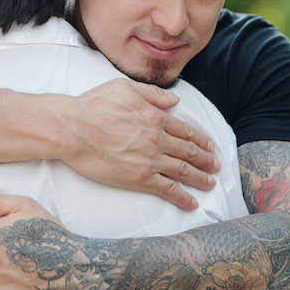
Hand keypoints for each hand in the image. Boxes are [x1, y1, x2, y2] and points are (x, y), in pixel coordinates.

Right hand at [60, 79, 219, 209]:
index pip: (186, 130)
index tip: (210, 146)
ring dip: (200, 178)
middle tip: (216, 166)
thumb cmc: (92, 106)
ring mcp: (150, 159)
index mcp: (155, 116)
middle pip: (189, 151)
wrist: (72, 128)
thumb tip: (175, 101)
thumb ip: (153, 94)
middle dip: (206, 159)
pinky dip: (182, 196)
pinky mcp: (139, 178)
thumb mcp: (125, 88)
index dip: (200, 140)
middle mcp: (158, 138)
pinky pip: (168, 189)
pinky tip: (191, 202)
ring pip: (184, 170)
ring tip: (210, 183)